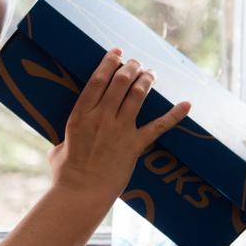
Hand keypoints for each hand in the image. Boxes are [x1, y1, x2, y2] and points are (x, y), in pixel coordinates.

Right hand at [50, 48, 189, 204]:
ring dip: (146, 80)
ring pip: (137, 96)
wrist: (81, 193)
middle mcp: (101, 117)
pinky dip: (174, 115)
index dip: (109, 62)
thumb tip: (64, 142)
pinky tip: (186, 105)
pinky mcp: (134, 145)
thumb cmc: (65, 174)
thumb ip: (65, 137)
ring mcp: (120, 130)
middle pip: (120, 82)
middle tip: (136, 62)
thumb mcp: (58, 148)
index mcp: (80, 114)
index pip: (97, 79)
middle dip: (131, 67)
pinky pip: (158, 127)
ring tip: (151, 73)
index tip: (117, 53)